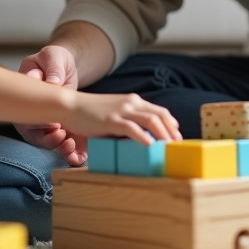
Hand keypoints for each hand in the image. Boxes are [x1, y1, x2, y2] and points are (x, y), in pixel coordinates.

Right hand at [13, 46, 85, 164]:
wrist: (66, 67)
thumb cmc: (54, 59)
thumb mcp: (53, 56)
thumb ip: (53, 68)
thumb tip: (53, 82)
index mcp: (24, 96)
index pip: (25, 115)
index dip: (36, 123)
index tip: (52, 124)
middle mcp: (31, 114)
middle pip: (34, 134)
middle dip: (48, 140)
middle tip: (62, 137)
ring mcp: (46, 123)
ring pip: (48, 143)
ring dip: (59, 149)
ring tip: (72, 147)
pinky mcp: (62, 129)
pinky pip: (64, 144)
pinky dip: (73, 153)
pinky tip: (81, 157)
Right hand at [63, 91, 181, 144]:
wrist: (71, 106)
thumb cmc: (91, 114)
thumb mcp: (114, 113)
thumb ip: (129, 121)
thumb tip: (142, 136)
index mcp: (133, 101)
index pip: (160, 111)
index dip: (171, 124)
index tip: (176, 137)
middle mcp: (131, 103)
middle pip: (160, 115)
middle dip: (172, 131)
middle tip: (178, 146)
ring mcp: (122, 110)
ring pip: (151, 120)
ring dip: (163, 135)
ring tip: (169, 147)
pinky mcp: (112, 120)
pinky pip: (132, 128)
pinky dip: (144, 137)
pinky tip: (150, 146)